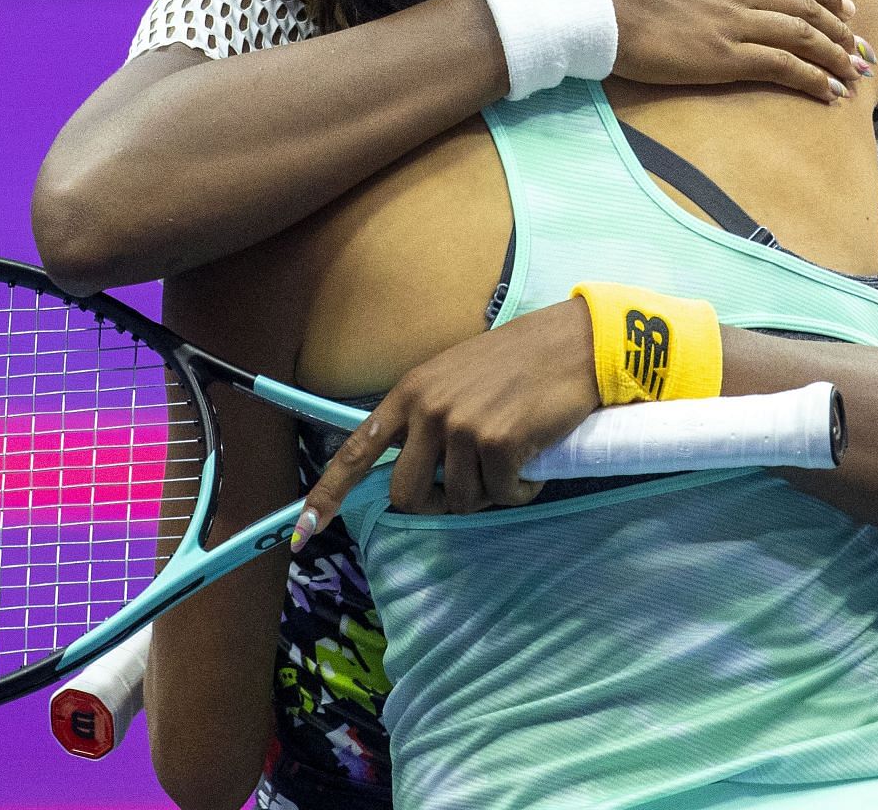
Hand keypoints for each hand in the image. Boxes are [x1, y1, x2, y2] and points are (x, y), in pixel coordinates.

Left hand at [292, 300, 601, 541]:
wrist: (574, 343)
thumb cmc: (518, 362)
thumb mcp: (454, 378)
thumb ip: (426, 418)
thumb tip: (412, 470)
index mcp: (409, 392)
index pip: (357, 450)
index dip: (328, 495)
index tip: (304, 534)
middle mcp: (428, 409)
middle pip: (406, 495)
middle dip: (435, 504)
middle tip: (470, 489)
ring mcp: (461, 427)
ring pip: (457, 501)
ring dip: (487, 494)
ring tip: (512, 463)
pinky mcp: (498, 444)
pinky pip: (501, 496)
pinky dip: (520, 491)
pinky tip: (533, 466)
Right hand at [594, 0, 866, 100]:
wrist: (589, 1)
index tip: (844, 7)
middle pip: (807, 6)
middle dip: (840, 28)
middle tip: (860, 46)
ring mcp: (734, 23)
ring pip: (804, 36)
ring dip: (835, 56)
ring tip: (853, 74)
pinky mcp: (723, 58)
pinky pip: (783, 67)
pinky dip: (813, 79)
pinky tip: (828, 93)